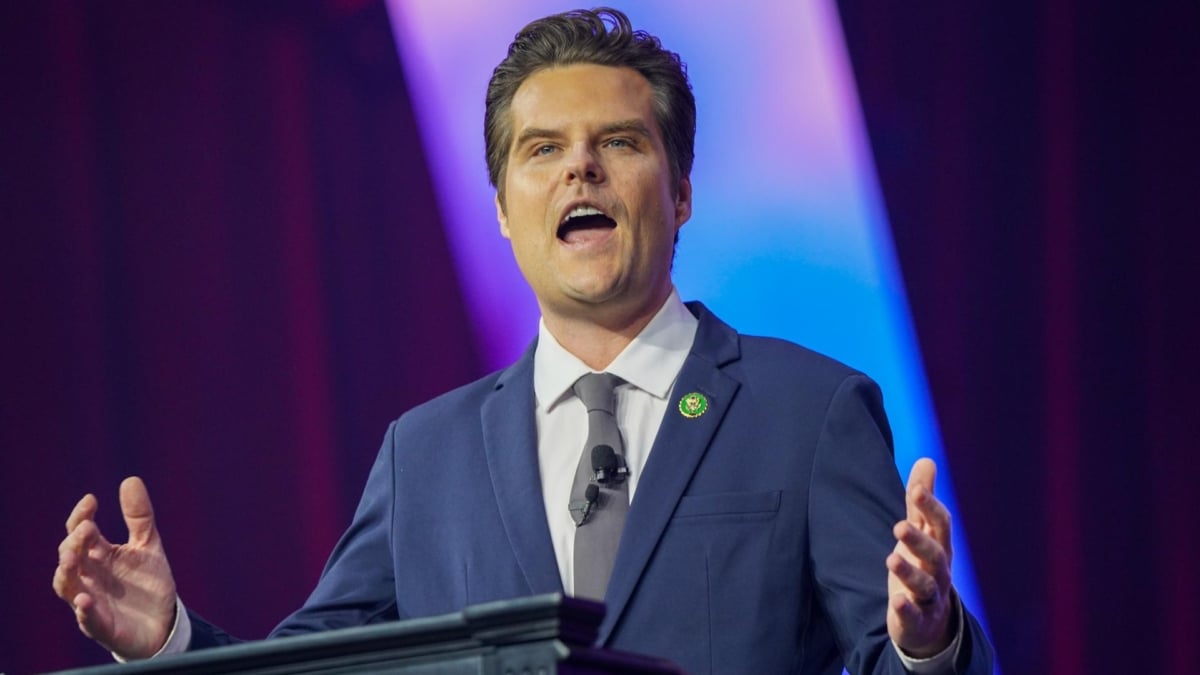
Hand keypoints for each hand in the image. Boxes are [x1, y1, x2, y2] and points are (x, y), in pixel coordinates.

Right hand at [53, 476, 177, 658]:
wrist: (163, 622)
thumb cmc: (148, 584)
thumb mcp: (148, 545)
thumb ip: (139, 517)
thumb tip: (130, 479)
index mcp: (98, 556)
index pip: (79, 533)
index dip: (81, 516)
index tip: (91, 500)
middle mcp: (89, 577)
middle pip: (69, 557)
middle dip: (74, 543)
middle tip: (87, 527)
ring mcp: (92, 601)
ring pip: (67, 587)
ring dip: (67, 573)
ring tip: (73, 558)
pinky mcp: (101, 626)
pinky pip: (87, 620)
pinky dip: (84, 611)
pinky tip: (85, 601)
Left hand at [886, 458, 954, 657]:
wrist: (931, 622)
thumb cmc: (925, 566)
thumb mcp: (923, 532)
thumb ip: (921, 501)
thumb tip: (927, 460)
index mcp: (940, 546)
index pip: (940, 525)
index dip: (931, 507)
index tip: (917, 489)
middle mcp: (939, 571)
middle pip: (934, 554)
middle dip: (919, 540)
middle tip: (899, 526)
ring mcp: (930, 597)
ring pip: (925, 585)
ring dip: (909, 573)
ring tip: (891, 559)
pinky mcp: (918, 619)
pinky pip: (915, 615)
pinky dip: (907, 609)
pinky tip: (896, 600)